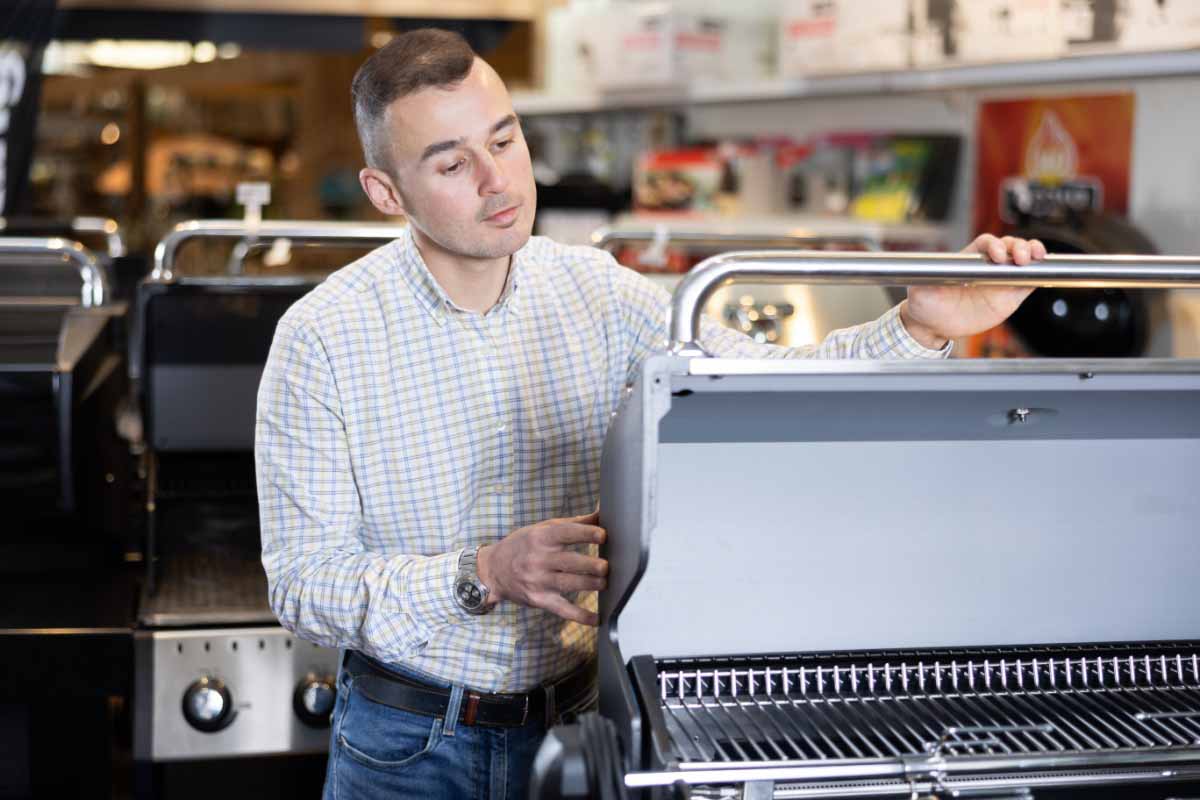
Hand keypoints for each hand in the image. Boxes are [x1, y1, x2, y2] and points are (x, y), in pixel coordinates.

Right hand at [476, 511, 607, 625]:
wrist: (493, 569)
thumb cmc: (524, 545)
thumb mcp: (544, 529)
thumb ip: (575, 523)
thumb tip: (603, 512)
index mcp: (541, 537)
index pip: (566, 534)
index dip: (586, 534)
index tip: (604, 535)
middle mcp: (538, 559)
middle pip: (569, 562)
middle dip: (590, 565)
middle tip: (607, 567)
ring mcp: (538, 581)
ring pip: (568, 584)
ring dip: (589, 585)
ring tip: (605, 583)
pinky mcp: (539, 600)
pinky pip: (562, 609)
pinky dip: (580, 616)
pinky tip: (596, 619)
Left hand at [900, 234, 1047, 348]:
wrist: (935, 326)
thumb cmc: (926, 305)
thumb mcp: (919, 292)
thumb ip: (923, 281)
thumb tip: (921, 273)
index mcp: (969, 260)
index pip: (986, 243)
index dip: (995, 245)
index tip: (996, 256)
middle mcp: (987, 266)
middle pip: (1009, 245)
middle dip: (1019, 245)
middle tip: (1020, 256)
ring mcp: (1001, 279)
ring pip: (1023, 259)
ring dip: (1032, 253)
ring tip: (1034, 257)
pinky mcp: (1010, 295)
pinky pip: (1029, 280)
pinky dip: (1039, 272)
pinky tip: (1043, 269)